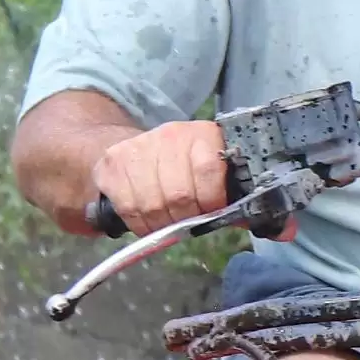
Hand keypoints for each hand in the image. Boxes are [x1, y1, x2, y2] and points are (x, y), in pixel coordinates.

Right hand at [95, 119, 232, 231]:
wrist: (141, 148)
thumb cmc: (185, 167)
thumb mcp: (214, 171)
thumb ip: (230, 193)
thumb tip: (246, 218)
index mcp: (202, 134)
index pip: (208, 170)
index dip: (211, 201)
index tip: (212, 213)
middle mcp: (170, 135)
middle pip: (178, 194)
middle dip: (185, 218)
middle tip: (187, 222)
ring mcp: (138, 148)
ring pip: (152, 204)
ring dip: (162, 224)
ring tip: (168, 223)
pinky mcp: (113, 164)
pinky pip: (128, 208)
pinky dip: (141, 224)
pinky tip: (149, 220)